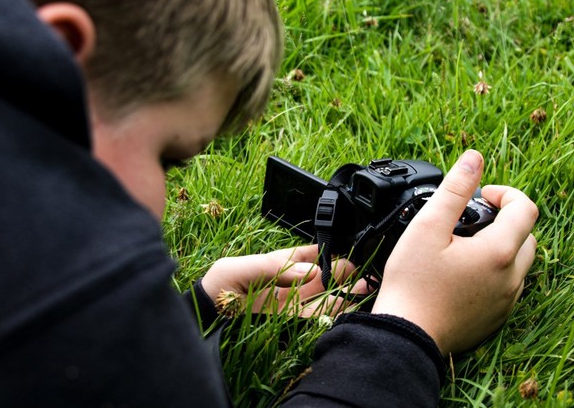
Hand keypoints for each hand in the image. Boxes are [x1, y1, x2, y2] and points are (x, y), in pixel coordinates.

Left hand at [201, 244, 367, 317]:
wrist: (207, 317)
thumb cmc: (219, 284)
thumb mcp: (242, 266)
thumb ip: (274, 267)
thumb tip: (307, 271)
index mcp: (282, 263)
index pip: (313, 254)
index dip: (332, 251)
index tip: (352, 251)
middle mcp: (292, 282)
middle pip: (326, 276)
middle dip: (347, 273)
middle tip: (366, 272)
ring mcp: (292, 303)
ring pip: (326, 297)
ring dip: (346, 294)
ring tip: (367, 290)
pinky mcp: (290, 323)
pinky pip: (316, 319)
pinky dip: (333, 316)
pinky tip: (347, 312)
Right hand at [372, 150, 537, 354]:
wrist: (406, 336)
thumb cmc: (412, 283)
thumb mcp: (427, 227)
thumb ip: (454, 190)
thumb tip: (474, 159)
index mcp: (499, 253)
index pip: (526, 208)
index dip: (504, 193)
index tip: (479, 196)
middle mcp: (512, 279)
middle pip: (526, 235)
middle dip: (504, 219)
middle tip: (469, 220)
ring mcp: (506, 301)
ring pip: (519, 262)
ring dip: (501, 245)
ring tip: (463, 246)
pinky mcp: (497, 318)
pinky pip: (508, 286)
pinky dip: (495, 270)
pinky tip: (462, 272)